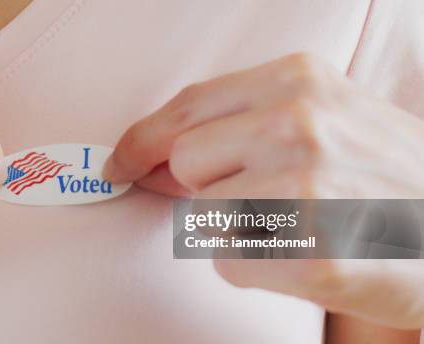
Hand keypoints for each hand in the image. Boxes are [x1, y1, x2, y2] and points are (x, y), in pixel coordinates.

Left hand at [104, 53, 423, 328]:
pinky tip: (307, 254)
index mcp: (298, 80)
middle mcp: (298, 123)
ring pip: (203, 217)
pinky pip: (229, 262)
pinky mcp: (309, 252)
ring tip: (299, 224)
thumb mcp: (322, 116)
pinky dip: (256, 267)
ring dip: (238, 229)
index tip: (120, 162)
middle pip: (185, 162)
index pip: (187, 107)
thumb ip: (236, 125)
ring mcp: (304, 186)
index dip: (142, 139)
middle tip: (269, 196)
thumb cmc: (381, 176)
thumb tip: (149, 160)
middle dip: (210, 186)